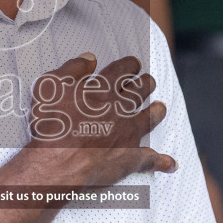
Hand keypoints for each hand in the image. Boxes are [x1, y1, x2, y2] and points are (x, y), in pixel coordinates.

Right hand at [28, 52, 176, 188]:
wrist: (58, 160)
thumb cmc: (51, 123)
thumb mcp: (51, 85)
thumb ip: (72, 68)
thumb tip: (89, 58)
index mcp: (104, 88)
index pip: (123, 70)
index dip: (130, 65)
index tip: (134, 63)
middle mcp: (121, 107)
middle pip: (140, 90)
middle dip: (146, 83)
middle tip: (149, 81)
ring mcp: (129, 132)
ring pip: (150, 118)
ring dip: (156, 111)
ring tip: (160, 107)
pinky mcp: (130, 157)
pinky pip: (151, 159)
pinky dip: (162, 162)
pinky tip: (171, 164)